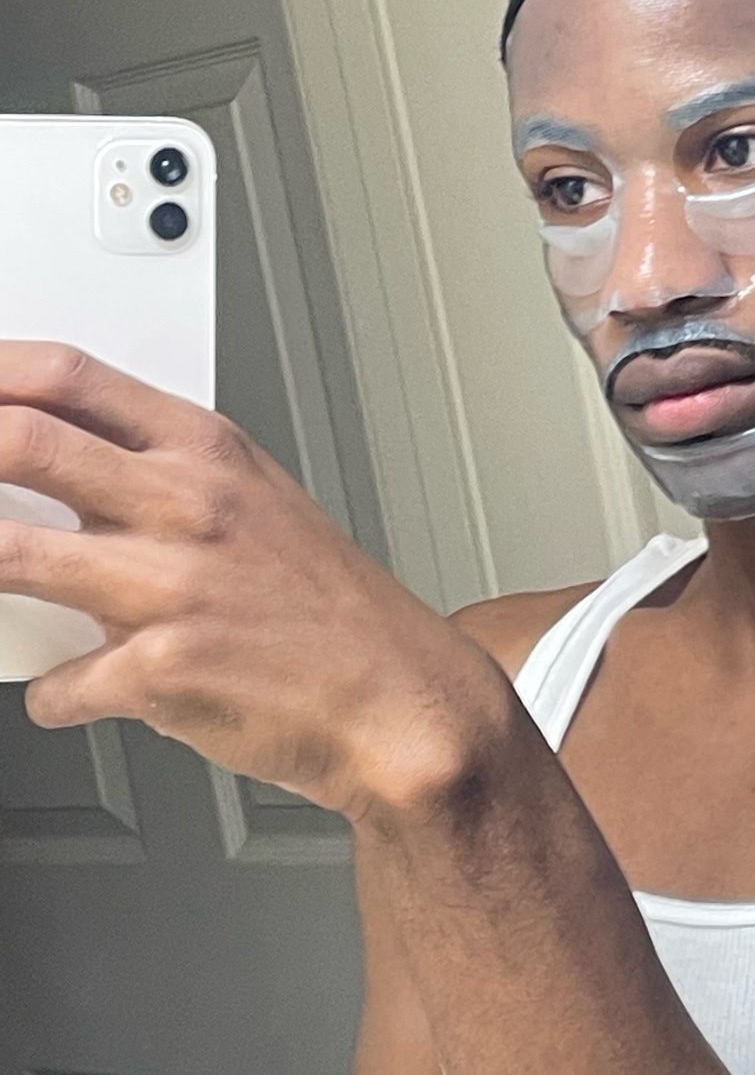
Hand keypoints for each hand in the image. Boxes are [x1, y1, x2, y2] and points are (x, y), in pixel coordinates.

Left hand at [0, 343, 473, 818]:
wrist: (396, 696)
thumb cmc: (331, 608)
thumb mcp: (259, 501)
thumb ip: (163, 477)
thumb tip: (69, 478)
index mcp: (209, 450)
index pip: (70, 378)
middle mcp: (186, 504)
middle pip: (21, 442)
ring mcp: (169, 585)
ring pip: (8, 556)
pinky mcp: (159, 670)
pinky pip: (59, 685)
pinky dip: (55, 695)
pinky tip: (74, 692)